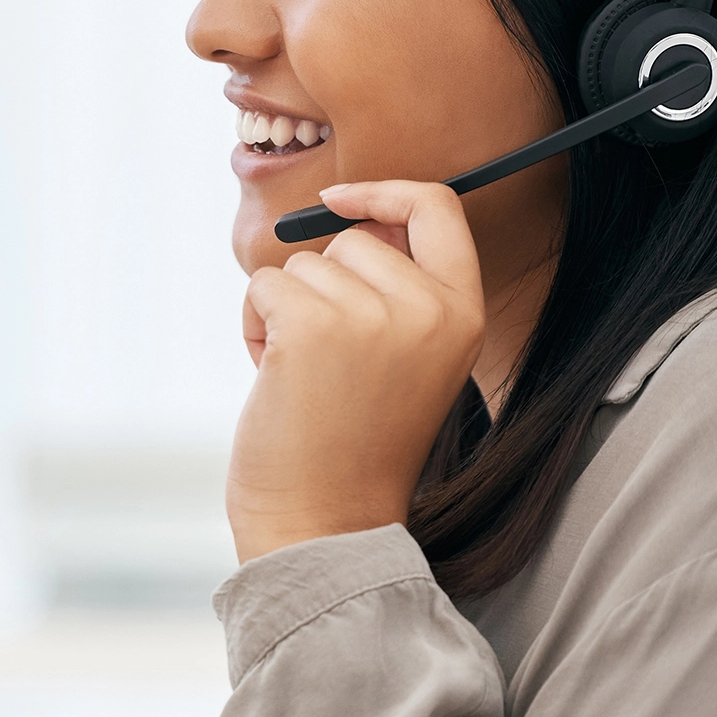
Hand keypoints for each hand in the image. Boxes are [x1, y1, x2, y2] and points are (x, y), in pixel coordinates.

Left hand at [228, 180, 485, 561]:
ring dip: (285, 313)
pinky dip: (253, 325)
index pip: (439, 209)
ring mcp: (372, 314)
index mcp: (463, 314)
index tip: (341, 199)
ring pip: (301, 265)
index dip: (387, 193)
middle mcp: (427, 308)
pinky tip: (273, 378)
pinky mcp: (312, 325)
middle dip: (322, 288)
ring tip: (305, 380)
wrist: (324, 523)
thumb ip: (397, 292)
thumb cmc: (352, 447)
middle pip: (352, 240)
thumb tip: (351, 215)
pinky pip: (263, 285)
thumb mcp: (406, 361)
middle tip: (328, 363)